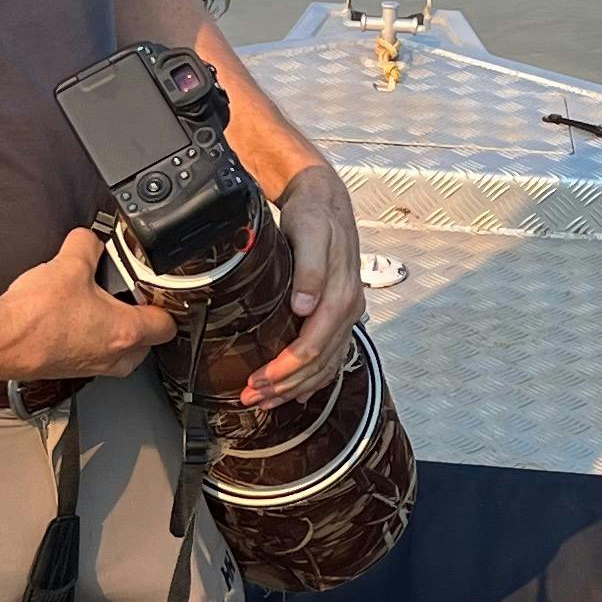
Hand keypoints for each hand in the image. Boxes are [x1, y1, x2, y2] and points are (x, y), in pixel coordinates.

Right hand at [0, 228, 175, 379]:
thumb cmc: (34, 316)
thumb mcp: (69, 264)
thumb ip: (87, 244)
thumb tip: (89, 237)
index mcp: (126, 332)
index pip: (168, 325)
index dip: (167, 304)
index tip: (158, 292)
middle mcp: (114, 357)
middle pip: (148, 342)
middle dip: (142, 320)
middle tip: (129, 297)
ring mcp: (92, 367)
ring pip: (121, 353)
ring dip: (116, 332)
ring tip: (99, 306)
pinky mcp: (70, 370)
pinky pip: (95, 355)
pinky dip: (91, 339)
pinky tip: (72, 318)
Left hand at [242, 163, 364, 406]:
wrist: (326, 201)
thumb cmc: (314, 217)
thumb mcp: (309, 234)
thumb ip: (309, 271)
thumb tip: (305, 307)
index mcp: (341, 297)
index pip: (312, 347)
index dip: (284, 371)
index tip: (257, 381)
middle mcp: (348, 310)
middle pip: (318, 364)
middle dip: (284, 386)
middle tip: (252, 397)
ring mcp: (346, 314)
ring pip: (325, 365)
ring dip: (296, 388)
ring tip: (266, 400)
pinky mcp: (339, 313)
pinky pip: (331, 356)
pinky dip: (314, 378)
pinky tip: (298, 391)